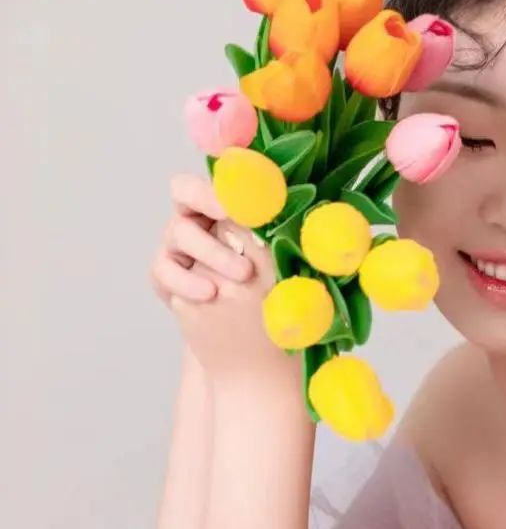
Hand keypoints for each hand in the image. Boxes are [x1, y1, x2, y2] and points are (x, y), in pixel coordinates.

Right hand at [151, 173, 292, 390]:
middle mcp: (199, 220)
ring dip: (212, 250)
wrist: (248, 349)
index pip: (224, 179)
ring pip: (179, 231)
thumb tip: (318, 221)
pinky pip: (164, 269)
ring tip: (243, 273)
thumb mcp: (288, 269)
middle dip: (207, 198)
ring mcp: (177, 246)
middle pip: (183, 189)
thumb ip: (291, 241)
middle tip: (230, 214)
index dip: (235, 180)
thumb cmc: (274, 302)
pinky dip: (187, 280)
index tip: (258, 194)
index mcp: (231, 209)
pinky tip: (210, 294)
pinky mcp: (165, 275)